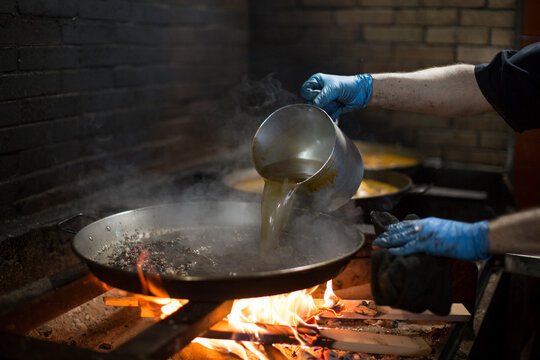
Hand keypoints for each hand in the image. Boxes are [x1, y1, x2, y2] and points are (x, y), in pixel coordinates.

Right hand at [300, 73, 372, 118]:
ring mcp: (323, 100)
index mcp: (316, 81)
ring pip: (318, 110)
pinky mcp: (329, 108)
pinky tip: (339, 107)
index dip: (312, 95)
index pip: (305, 91)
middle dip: (323, 103)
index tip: (321, 94)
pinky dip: (332, 113)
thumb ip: (323, 96)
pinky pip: (325, 114)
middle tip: (333, 98)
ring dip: (329, 108)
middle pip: (310, 102)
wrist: (362, 93)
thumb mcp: (334, 88)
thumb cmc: (348, 85)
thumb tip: (314, 105)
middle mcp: (318, 90)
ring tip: (338, 102)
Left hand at [372, 217, 489, 260]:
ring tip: (377, 245)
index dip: (394, 229)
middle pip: (400, 230)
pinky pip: (409, 247)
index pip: (406, 225)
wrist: (475, 236)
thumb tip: (426, 242)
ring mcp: (425, 234)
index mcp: (428, 223)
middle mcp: (424, 225)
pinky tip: (390, 252)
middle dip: (387, 236)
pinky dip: (398, 250)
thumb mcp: (445, 232)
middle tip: (376, 240)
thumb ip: (433, 235)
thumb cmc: (464, 237)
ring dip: (388, 242)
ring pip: (401, 237)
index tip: (385, 233)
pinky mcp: (429, 244)